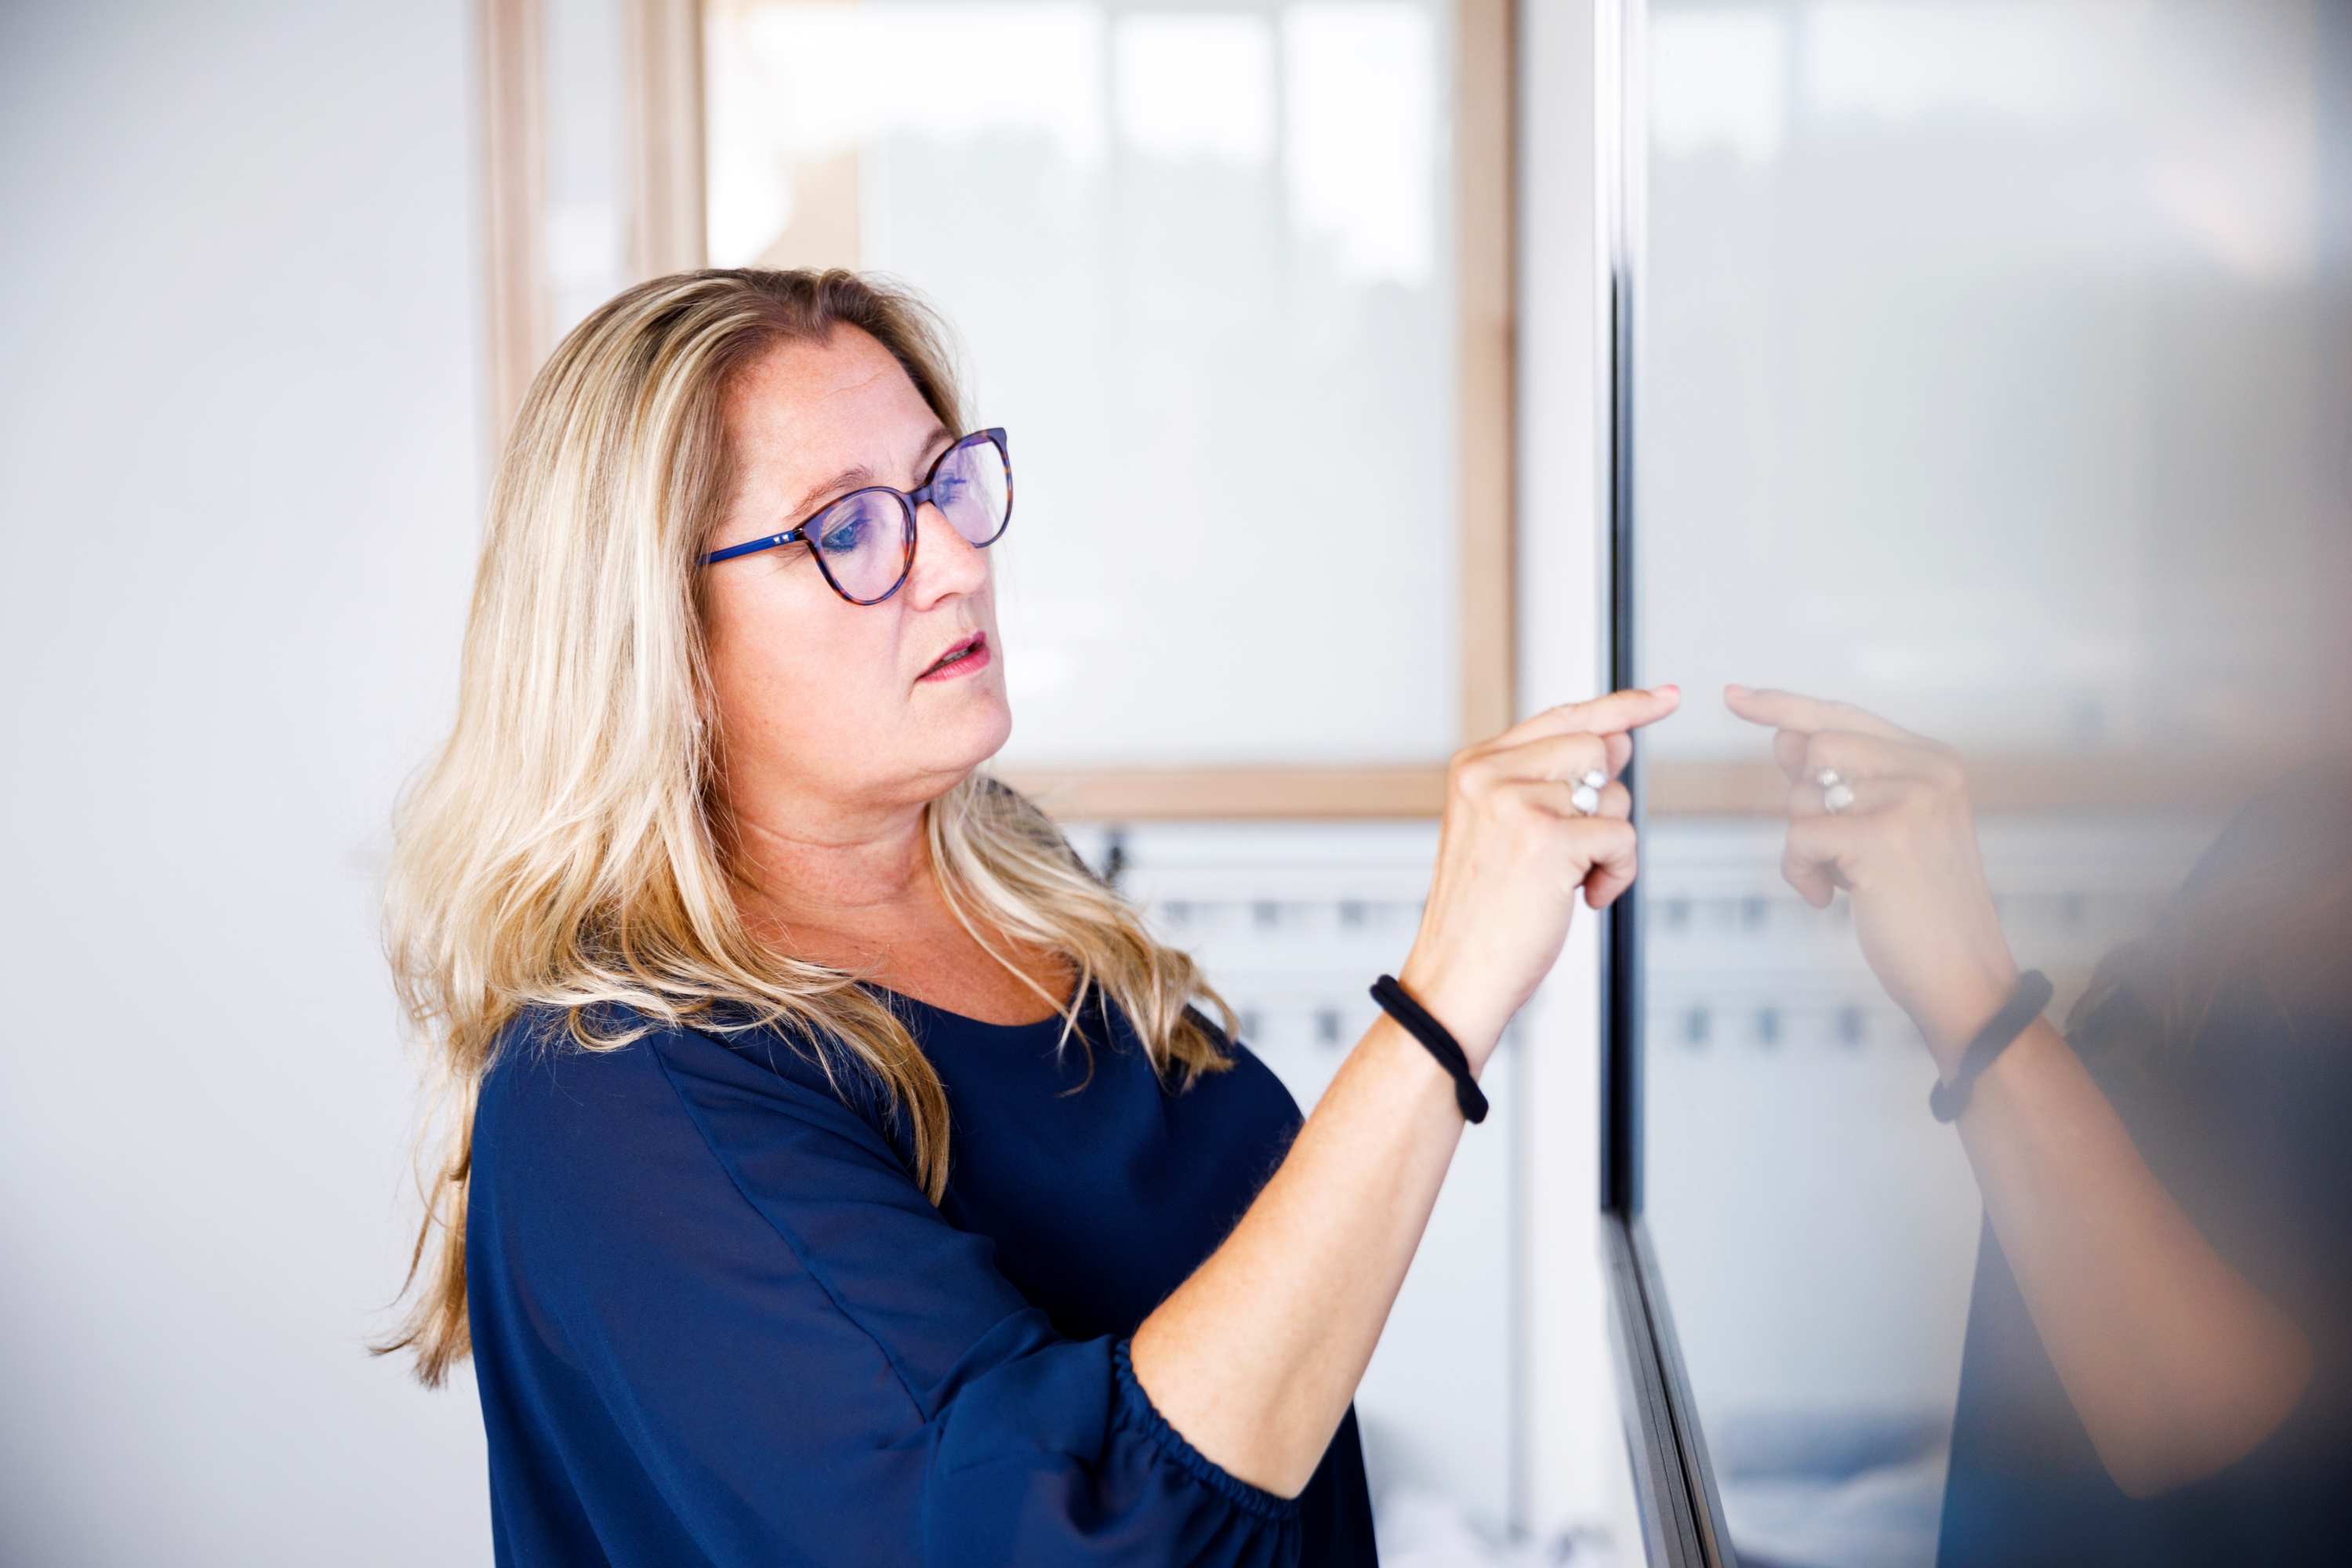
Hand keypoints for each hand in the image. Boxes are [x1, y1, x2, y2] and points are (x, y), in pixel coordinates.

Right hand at [1399, 687, 1680, 1062]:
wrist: (1456, 977)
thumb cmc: (1483, 914)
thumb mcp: (1505, 830)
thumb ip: (1550, 781)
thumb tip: (1618, 740)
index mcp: (1477, 765)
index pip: (1563, 717)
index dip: (1622, 706)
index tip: (1665, 698)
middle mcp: (1491, 774)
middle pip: (1596, 749)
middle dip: (1606, 801)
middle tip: (1579, 845)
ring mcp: (1517, 802)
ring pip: (1614, 794)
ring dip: (1609, 843)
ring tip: (1570, 878)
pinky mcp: (1548, 838)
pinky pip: (1622, 835)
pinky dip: (1617, 873)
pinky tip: (1584, 897)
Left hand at [1724, 685, 2017, 1066]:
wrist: (1965, 978)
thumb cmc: (1920, 908)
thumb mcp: (1881, 831)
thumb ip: (1841, 782)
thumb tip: (1783, 735)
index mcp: (1933, 760)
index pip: (1842, 716)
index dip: (1784, 705)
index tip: (1735, 697)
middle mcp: (1929, 769)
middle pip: (1813, 748)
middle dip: (1804, 802)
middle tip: (1837, 848)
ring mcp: (1911, 799)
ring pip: (1801, 795)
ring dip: (1805, 846)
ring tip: (1846, 880)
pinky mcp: (1885, 836)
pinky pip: (1799, 835)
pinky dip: (1801, 872)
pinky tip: (1833, 899)